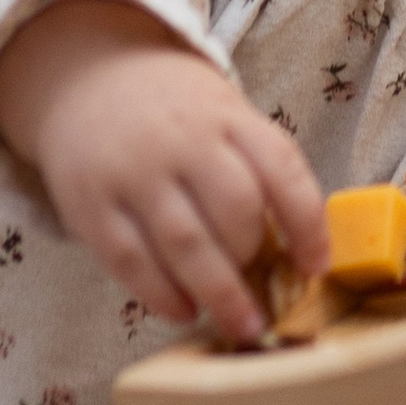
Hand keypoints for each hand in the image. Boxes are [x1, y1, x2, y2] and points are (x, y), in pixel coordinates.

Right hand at [0, 0, 325, 345]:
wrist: (89, 79)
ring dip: (220, 293)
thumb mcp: (225, 117)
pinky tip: (185, 310)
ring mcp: (133, 172)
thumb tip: (294, 255)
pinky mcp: (92, 204)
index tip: (316, 267)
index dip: (307, 223)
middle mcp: (182, 140)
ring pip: (184, 242)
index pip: (281, 167)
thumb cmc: (177, 115)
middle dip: (255, 261)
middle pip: (234, 209)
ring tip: (243, 325)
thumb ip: (256, 171)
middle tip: (266, 298)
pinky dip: (163, 295)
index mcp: (228, 117)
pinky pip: (131, 260)